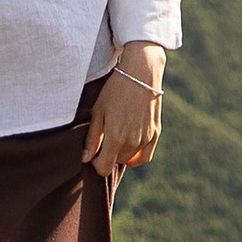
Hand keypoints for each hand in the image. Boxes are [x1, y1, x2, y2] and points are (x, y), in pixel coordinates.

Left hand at [84, 42, 165, 176]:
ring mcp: (146, 139)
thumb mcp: (98, 111)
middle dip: (107, 155)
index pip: (104, 168)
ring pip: (129, 158)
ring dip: (120, 153)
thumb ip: (92, 138)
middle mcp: (132, 142)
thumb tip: (85, 159)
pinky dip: (136, 156)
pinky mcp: (155, 133)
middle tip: (103, 138)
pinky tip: (129, 147)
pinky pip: (145, 156)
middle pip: (116, 162)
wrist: (141, 73)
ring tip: (115, 135)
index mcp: (116, 138)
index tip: (92, 153)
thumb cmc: (115, 90)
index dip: (95, 164)